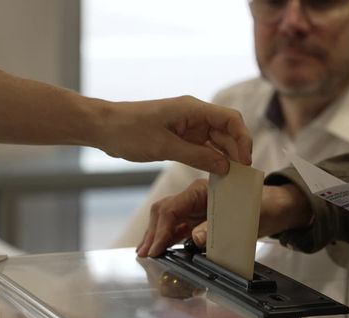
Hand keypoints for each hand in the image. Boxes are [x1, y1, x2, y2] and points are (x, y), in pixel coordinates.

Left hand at [97, 96, 251, 173]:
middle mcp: (194, 115)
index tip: (244, 161)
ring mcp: (188, 126)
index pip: (231, 119)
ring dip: (226, 156)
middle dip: (237, 151)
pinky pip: (203, 147)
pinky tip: (217, 173)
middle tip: (241, 175)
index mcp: (193, 109)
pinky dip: (212, 159)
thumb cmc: (130, 131)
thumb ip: (197, 156)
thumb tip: (225, 167)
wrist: (104, 127)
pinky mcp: (181, 136)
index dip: (243, 139)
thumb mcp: (165, 147)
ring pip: (217, 140)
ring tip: (232, 177)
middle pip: (227, 130)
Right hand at [137, 180, 311, 256]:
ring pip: (168, 221)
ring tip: (146, 255)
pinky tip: (160, 250)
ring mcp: (194, 209)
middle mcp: (193, 198)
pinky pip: (177, 229)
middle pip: (164, 213)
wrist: (273, 208)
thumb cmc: (260, 208)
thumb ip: (217, 227)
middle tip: (145, 254)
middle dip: (153, 233)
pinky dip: (167, 239)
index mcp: (201, 191)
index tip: (155, 248)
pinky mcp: (198, 220)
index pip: (172, 208)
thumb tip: (195, 239)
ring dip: (157, 237)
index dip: (161, 229)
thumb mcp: (242, 219)